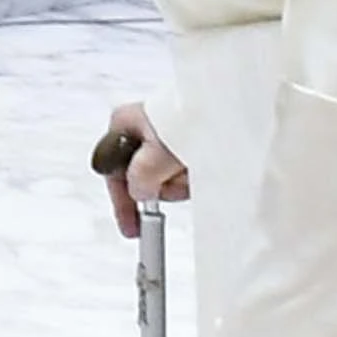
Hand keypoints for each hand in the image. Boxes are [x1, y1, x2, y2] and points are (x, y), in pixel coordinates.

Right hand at [93, 101, 191, 235]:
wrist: (222, 111)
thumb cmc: (184, 121)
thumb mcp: (152, 159)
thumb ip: (139, 181)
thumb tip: (140, 193)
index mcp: (122, 124)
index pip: (113, 171)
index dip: (123, 201)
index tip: (132, 225)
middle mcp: (141, 128)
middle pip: (141, 176)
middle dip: (161, 188)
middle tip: (175, 186)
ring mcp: (164, 135)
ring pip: (164, 176)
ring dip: (179, 182)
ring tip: (191, 170)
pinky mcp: (187, 140)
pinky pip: (182, 169)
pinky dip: (192, 174)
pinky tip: (199, 167)